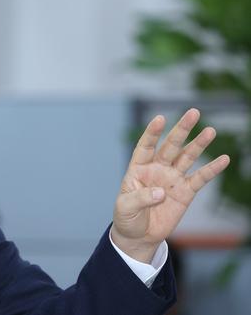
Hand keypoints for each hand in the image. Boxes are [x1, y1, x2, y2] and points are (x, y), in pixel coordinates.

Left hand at [111, 108, 229, 262]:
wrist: (139, 235)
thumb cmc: (127, 217)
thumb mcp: (125, 208)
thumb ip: (141, 198)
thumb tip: (161, 192)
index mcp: (138, 168)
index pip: (145, 146)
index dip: (152, 133)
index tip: (160, 118)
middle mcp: (157, 168)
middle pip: (170, 146)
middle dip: (181, 130)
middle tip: (193, 112)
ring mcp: (172, 178)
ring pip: (187, 157)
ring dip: (199, 144)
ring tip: (210, 130)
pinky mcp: (185, 192)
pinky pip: (200, 178)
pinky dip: (212, 169)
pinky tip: (223, 159)